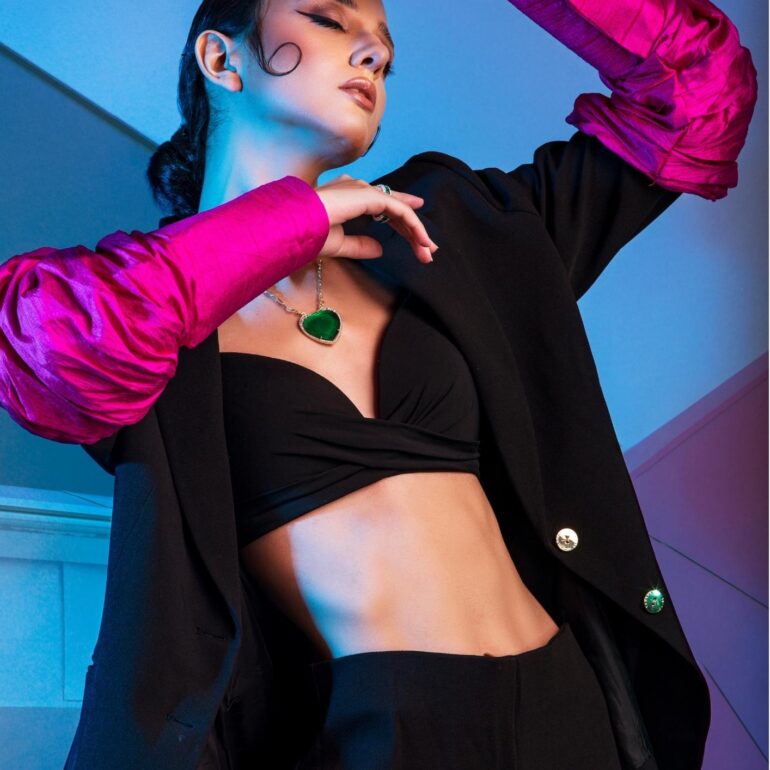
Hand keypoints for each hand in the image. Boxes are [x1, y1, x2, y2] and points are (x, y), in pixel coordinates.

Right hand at [314, 174, 438, 263]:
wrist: (293, 226)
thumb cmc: (307, 234)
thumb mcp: (339, 245)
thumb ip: (360, 246)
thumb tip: (380, 250)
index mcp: (348, 198)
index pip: (382, 207)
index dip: (401, 223)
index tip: (417, 240)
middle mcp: (357, 189)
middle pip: (394, 208)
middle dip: (412, 229)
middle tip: (429, 249)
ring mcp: (363, 190)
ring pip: (399, 210)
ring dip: (416, 231)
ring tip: (428, 251)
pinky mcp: (369, 196)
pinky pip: (399, 211)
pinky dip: (413, 225)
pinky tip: (422, 241)